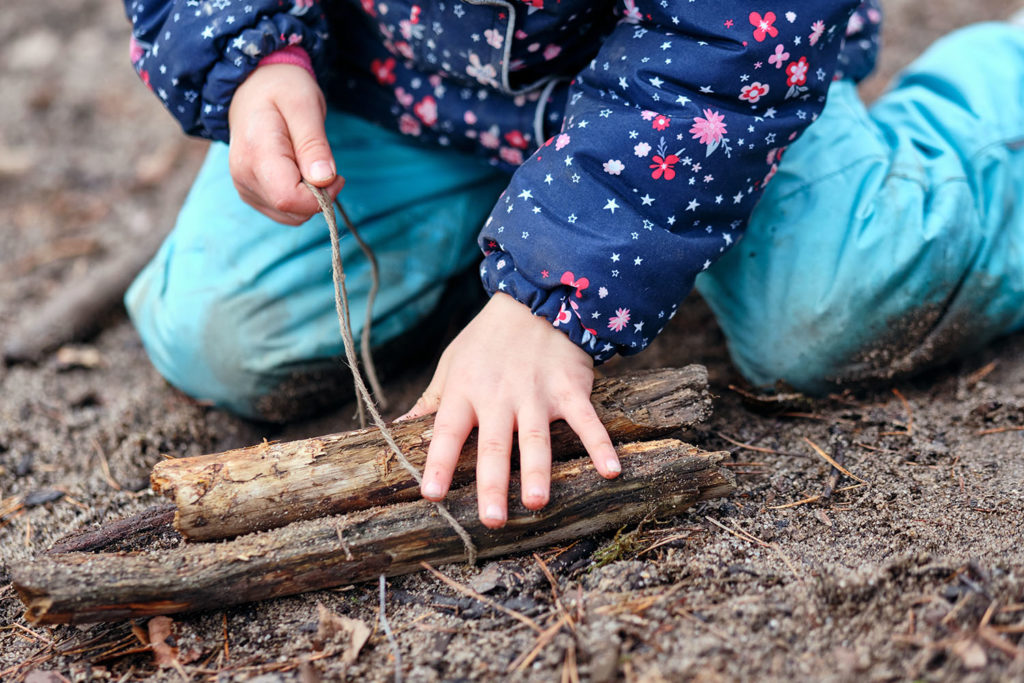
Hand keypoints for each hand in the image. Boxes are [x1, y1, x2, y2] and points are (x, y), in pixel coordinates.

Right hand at [227, 63, 344, 224]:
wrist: (254, 86)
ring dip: (309, 197)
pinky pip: (284, 212)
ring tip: (307, 162)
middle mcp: (243, 175)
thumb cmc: (282, 89)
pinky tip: (298, 171)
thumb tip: (323, 180)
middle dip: (318, 196)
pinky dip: (299, 198)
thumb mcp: (305, 105)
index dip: (321, 196)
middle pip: (292, 211)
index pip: (289, 199)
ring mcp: (244, 186)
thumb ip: (314, 144)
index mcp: (255, 153)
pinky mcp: (250, 192)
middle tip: (322, 163)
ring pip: (290, 216)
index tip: (335, 175)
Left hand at [401, 292, 620, 528]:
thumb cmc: (486, 341)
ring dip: (538, 470)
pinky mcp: (570, 390)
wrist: (535, 301)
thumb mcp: (451, 365)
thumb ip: (430, 403)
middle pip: (495, 445)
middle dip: (493, 483)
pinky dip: (600, 445)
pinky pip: (586, 421)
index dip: (439, 462)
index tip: (432, 494)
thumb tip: (397, 431)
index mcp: (465, 392)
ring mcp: (537, 394)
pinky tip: (610, 471)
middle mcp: (499, 397)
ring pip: (536, 438)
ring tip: (536, 503)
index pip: (447, 432)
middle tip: (492, 519)